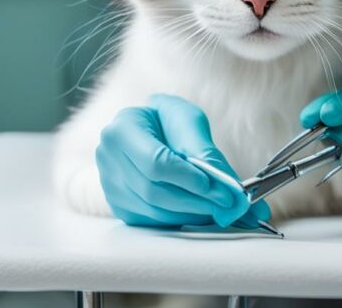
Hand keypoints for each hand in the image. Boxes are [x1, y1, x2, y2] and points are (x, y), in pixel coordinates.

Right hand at [96, 94, 269, 227]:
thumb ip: (206, 152)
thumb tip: (234, 188)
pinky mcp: (119, 205)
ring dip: (191, 213)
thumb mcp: (188, 121)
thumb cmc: (168, 120)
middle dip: (196, 201)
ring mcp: (110, 185)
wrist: (148, 127)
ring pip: (153, 210)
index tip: (219, 188)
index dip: (188, 179)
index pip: (155, 163)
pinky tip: (200, 210)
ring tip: (220, 207)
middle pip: (153, 191)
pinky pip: (151, 221)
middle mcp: (108, 158)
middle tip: (229, 204)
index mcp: (121, 129)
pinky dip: (180, 218)